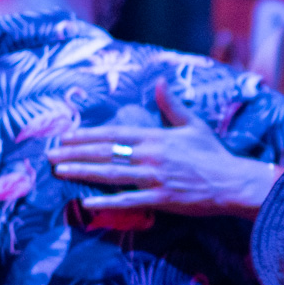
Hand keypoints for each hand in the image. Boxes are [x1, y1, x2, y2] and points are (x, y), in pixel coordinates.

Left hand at [50, 81, 278, 219]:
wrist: (233, 182)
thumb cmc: (214, 155)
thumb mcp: (193, 125)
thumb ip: (172, 105)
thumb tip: (159, 82)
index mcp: (156, 137)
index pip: (114, 134)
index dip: (87, 135)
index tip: (66, 136)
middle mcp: (150, 156)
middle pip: (105, 153)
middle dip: (75, 153)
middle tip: (50, 155)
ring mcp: (154, 179)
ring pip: (110, 174)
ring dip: (81, 172)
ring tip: (59, 171)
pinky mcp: (160, 199)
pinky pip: (128, 201)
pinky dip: (106, 201)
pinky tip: (86, 202)